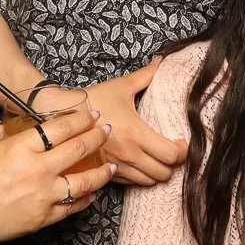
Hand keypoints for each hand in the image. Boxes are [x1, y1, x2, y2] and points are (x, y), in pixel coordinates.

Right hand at [0, 108, 114, 244]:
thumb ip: (3, 132)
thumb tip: (15, 125)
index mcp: (21, 148)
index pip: (61, 128)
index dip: (81, 120)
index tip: (92, 116)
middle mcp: (37, 170)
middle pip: (79, 149)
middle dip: (97, 138)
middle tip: (107, 131)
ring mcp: (42, 196)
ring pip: (84, 182)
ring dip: (102, 173)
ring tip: (112, 166)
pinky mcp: (42, 218)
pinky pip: (72, 208)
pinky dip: (85, 199)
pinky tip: (92, 193)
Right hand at [88, 58, 186, 185]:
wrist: (62, 115)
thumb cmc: (93, 99)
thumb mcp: (122, 86)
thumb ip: (146, 75)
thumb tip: (161, 60)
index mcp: (136, 134)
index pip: (171, 155)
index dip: (183, 151)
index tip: (181, 142)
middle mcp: (128, 154)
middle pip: (163, 173)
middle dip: (173, 164)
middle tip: (173, 151)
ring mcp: (116, 166)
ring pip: (148, 182)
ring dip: (157, 172)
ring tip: (158, 158)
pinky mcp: (106, 172)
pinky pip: (131, 183)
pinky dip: (141, 176)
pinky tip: (141, 163)